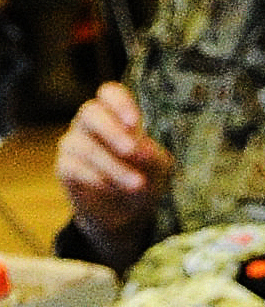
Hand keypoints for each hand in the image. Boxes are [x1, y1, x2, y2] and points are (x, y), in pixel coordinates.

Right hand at [53, 81, 172, 259]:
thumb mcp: (158, 168)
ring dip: (114, 166)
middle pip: (90, 112)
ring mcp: (74, 143)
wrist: (126, 212)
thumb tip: (143, 148)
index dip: (120, 103)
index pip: (110, 93)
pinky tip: (114, 189)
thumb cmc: (144, 177)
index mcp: (116, 115)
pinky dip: (97, 179)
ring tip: (137, 184)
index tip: (135, 122)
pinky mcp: (65, 167)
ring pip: (85, 146)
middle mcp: (91, 123)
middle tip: (132, 151)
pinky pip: (74, 167)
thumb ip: (152, 156)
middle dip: (112, 131)